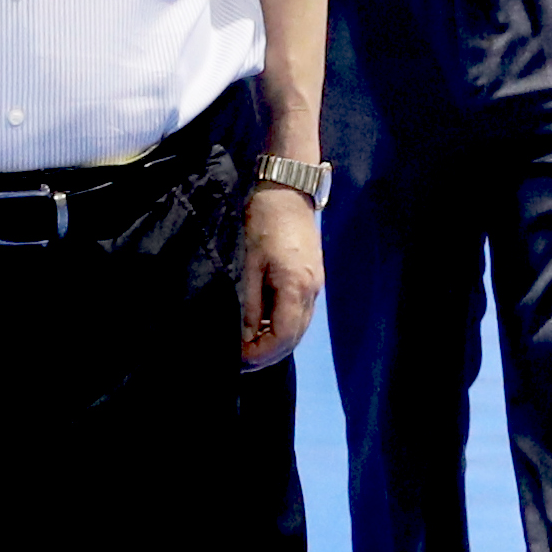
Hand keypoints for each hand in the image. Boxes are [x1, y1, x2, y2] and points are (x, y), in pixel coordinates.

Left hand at [241, 183, 321, 368]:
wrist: (287, 191)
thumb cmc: (263, 221)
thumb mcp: (248, 263)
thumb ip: (248, 303)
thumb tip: (244, 336)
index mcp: (297, 287)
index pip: (283, 337)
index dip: (260, 354)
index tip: (237, 359)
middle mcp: (312, 291)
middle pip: (293, 338)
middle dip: (267, 354)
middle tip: (239, 361)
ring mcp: (315, 285)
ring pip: (298, 328)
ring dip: (274, 343)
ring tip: (247, 348)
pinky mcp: (311, 278)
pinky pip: (298, 314)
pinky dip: (280, 327)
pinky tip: (261, 327)